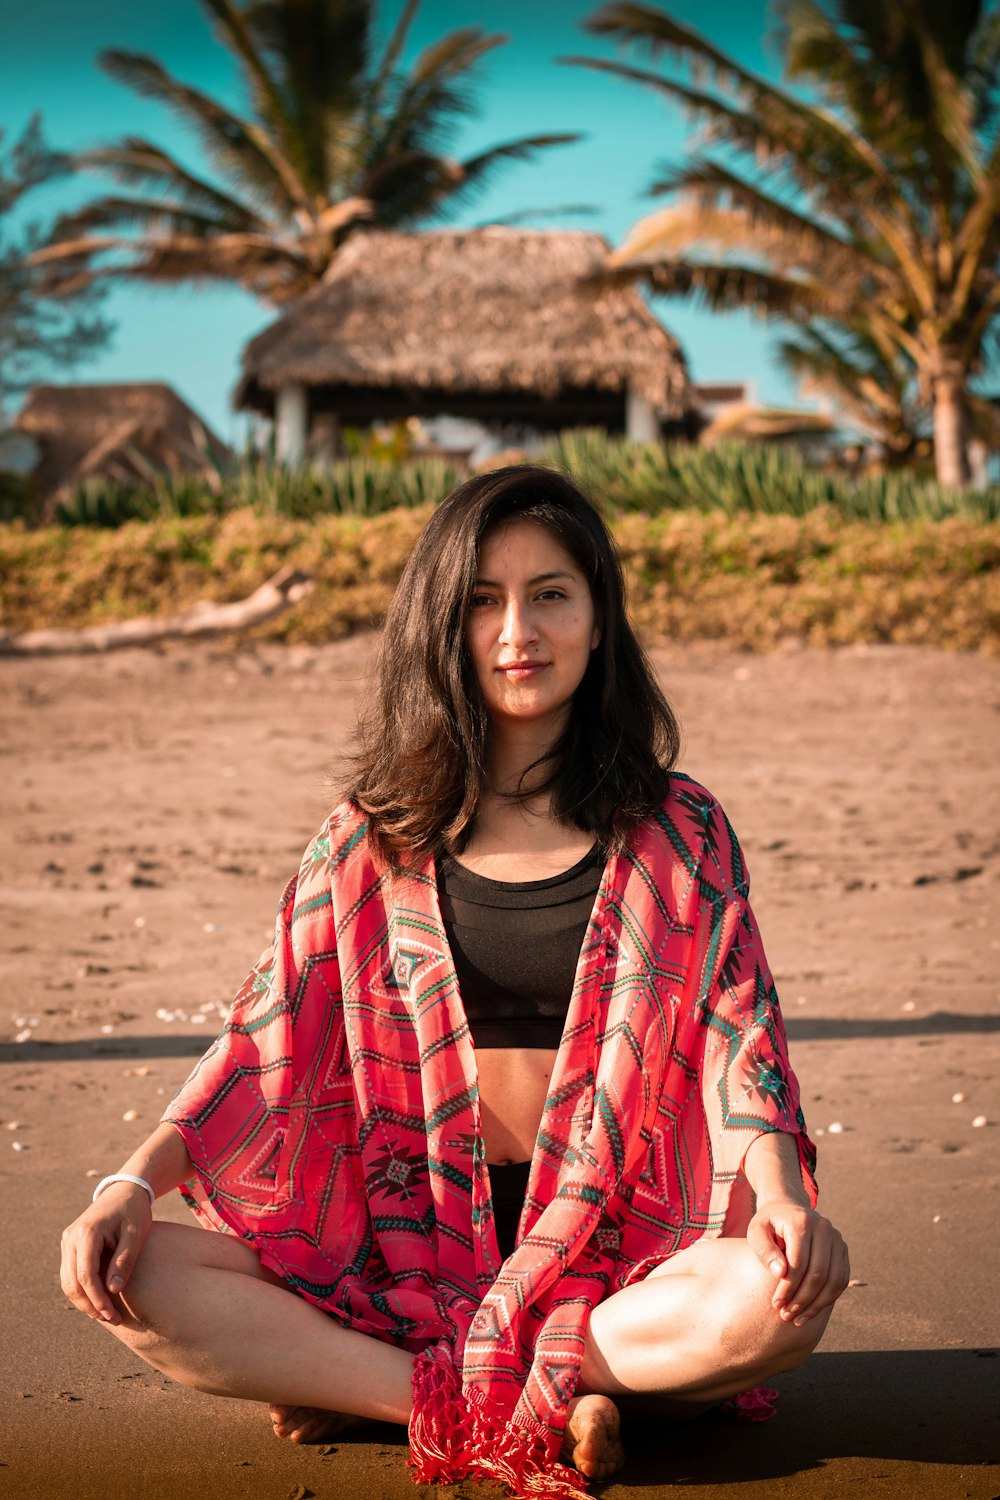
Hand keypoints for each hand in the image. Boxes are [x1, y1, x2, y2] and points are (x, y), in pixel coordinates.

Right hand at [60, 1182, 152, 1326]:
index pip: (86, 1276)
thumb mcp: (135, 1234)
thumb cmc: (134, 1211)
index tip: (113, 1315)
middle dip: (90, 1305)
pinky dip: (81, 1290)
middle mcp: (71, 1237)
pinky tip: (98, 1301)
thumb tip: (113, 1291)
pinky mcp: (70, 1245)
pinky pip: (70, 1274)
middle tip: (111, 1320)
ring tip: (106, 1314)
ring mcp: (67, 1241)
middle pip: (72, 1282)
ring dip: (84, 1301)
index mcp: (87, 1233)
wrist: (125, 1190)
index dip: (98, 1299)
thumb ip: (124, 1260)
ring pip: (68, 1281)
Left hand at [747, 1199, 848, 1325]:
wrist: (786, 1208)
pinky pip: (841, 1280)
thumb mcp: (756, 1231)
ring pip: (834, 1280)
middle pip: (818, 1274)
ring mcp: (836, 1238)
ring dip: (816, 1305)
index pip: (798, 1263)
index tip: (776, 1304)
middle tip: (786, 1316)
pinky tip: (811, 1311)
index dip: (788, 1287)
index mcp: (801, 1221)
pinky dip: (828, 1299)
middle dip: (802, 1300)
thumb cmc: (768, 1224)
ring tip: (798, 1319)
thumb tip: (781, 1274)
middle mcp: (824, 1227)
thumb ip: (765, 1250)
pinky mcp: (842, 1249)